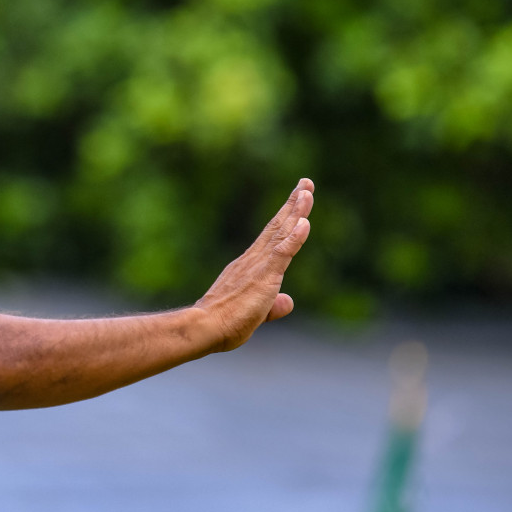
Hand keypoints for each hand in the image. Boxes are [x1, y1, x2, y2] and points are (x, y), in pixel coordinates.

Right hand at [195, 178, 314, 352]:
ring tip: (307, 191)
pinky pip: (282, 253)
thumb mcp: (255, 314)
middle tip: (306, 183)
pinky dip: (294, 237)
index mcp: (249, 267)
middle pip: (277, 227)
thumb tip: (288, 302)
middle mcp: (253, 260)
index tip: (297, 199)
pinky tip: (305, 222)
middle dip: (293, 204)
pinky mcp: (263, 276)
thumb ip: (273, 306)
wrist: (204, 328)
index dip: (286, 218)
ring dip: (296, 211)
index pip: (272, 238)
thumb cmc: (223, 324)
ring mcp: (257, 266)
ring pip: (280, 233)